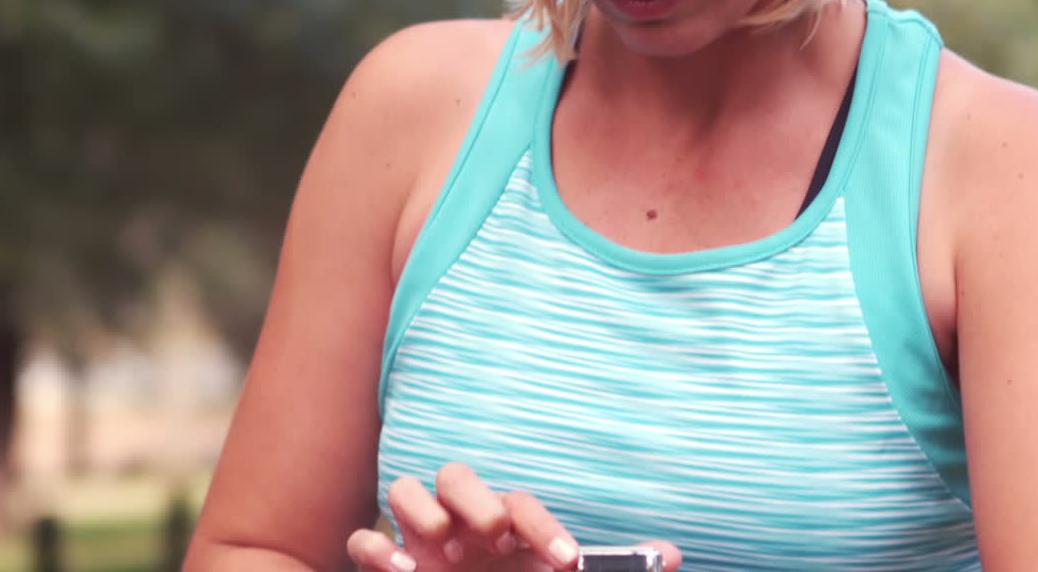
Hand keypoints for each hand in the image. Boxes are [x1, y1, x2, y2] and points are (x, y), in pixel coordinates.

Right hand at [347, 462, 681, 571]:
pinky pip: (363, 538)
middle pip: (456, 474)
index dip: (546, 528)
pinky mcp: (386, 562)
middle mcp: (460, 521)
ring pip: (405, 488)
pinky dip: (375, 549)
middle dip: (474, 498)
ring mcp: (417, 538)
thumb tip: (673, 554)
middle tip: (494, 535)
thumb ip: (615, 567)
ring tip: (444, 551)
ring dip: (421, 512)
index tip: (569, 565)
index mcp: (506, 525)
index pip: (523, 504)